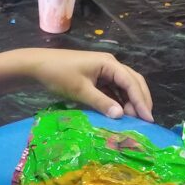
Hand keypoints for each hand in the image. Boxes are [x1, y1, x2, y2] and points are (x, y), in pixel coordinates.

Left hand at [26, 49, 152, 121]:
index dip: (141, 101)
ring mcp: (102, 70)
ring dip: (129, 101)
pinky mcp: (95, 77)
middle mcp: (109, 65)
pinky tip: (119, 114)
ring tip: (133, 120)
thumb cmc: (59, 74)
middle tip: (146, 121)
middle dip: (140, 100)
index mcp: (109, 63)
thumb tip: (121, 116)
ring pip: (123, 86)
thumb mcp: (81, 90)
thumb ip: (102, 103)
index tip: (148, 119)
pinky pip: (112, 89)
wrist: (36, 66)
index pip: (131, 82)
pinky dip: (118, 100)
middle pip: (132, 82)